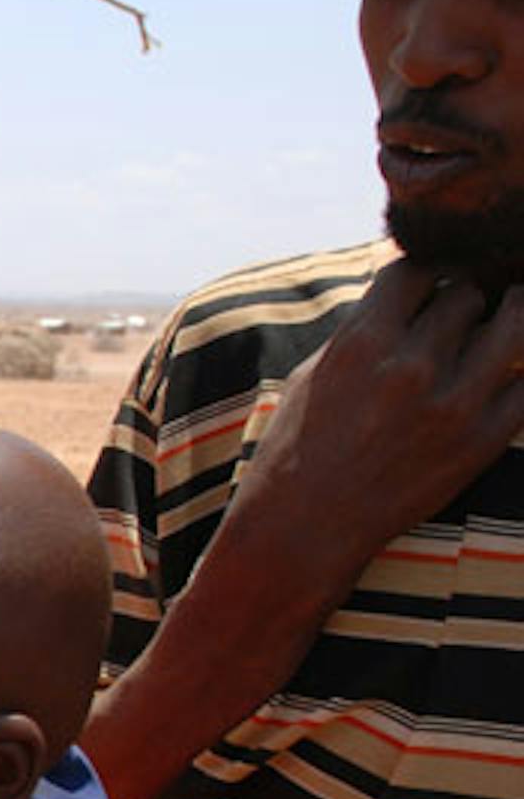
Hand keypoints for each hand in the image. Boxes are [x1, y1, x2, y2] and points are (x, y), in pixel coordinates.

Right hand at [224, 259, 523, 606]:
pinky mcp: (483, 440)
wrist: (302, 529)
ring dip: (508, 318)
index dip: (426, 272)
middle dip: (462, 300)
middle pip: (466, 295)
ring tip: (503, 322)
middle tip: (459, 316)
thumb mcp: (313, 375)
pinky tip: (503, 375)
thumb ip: (364, 330)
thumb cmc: (297, 450)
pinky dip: (518, 374)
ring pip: (514, 325)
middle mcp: (411, 365)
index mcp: (362, 342)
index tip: (429, 284)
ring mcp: (453, 403)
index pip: (417, 269)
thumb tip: (406, 295)